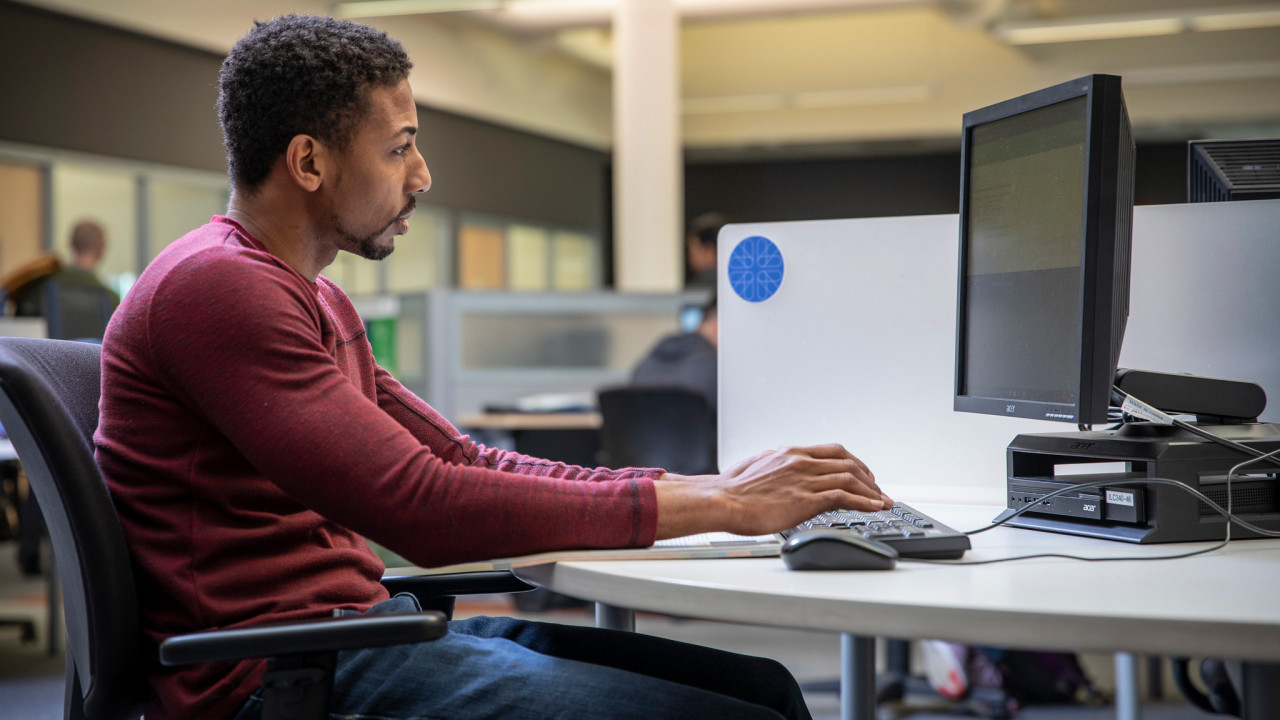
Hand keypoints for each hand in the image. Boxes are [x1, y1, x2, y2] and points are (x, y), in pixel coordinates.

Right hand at [654, 444, 890, 538]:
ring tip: (883, 502)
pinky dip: (864, 501)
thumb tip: (772, 463)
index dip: (852, 462)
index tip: (862, 473)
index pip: (832, 452)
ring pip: (850, 478)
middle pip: (847, 463)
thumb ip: (771, 464)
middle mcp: (801, 462)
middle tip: (877, 489)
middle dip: (867, 477)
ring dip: (871, 491)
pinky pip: (845, 496)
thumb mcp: (755, 467)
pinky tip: (874, 508)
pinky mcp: (806, 499)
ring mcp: (805, 479)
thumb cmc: (731, 489)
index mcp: (789, 453)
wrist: (721, 501)